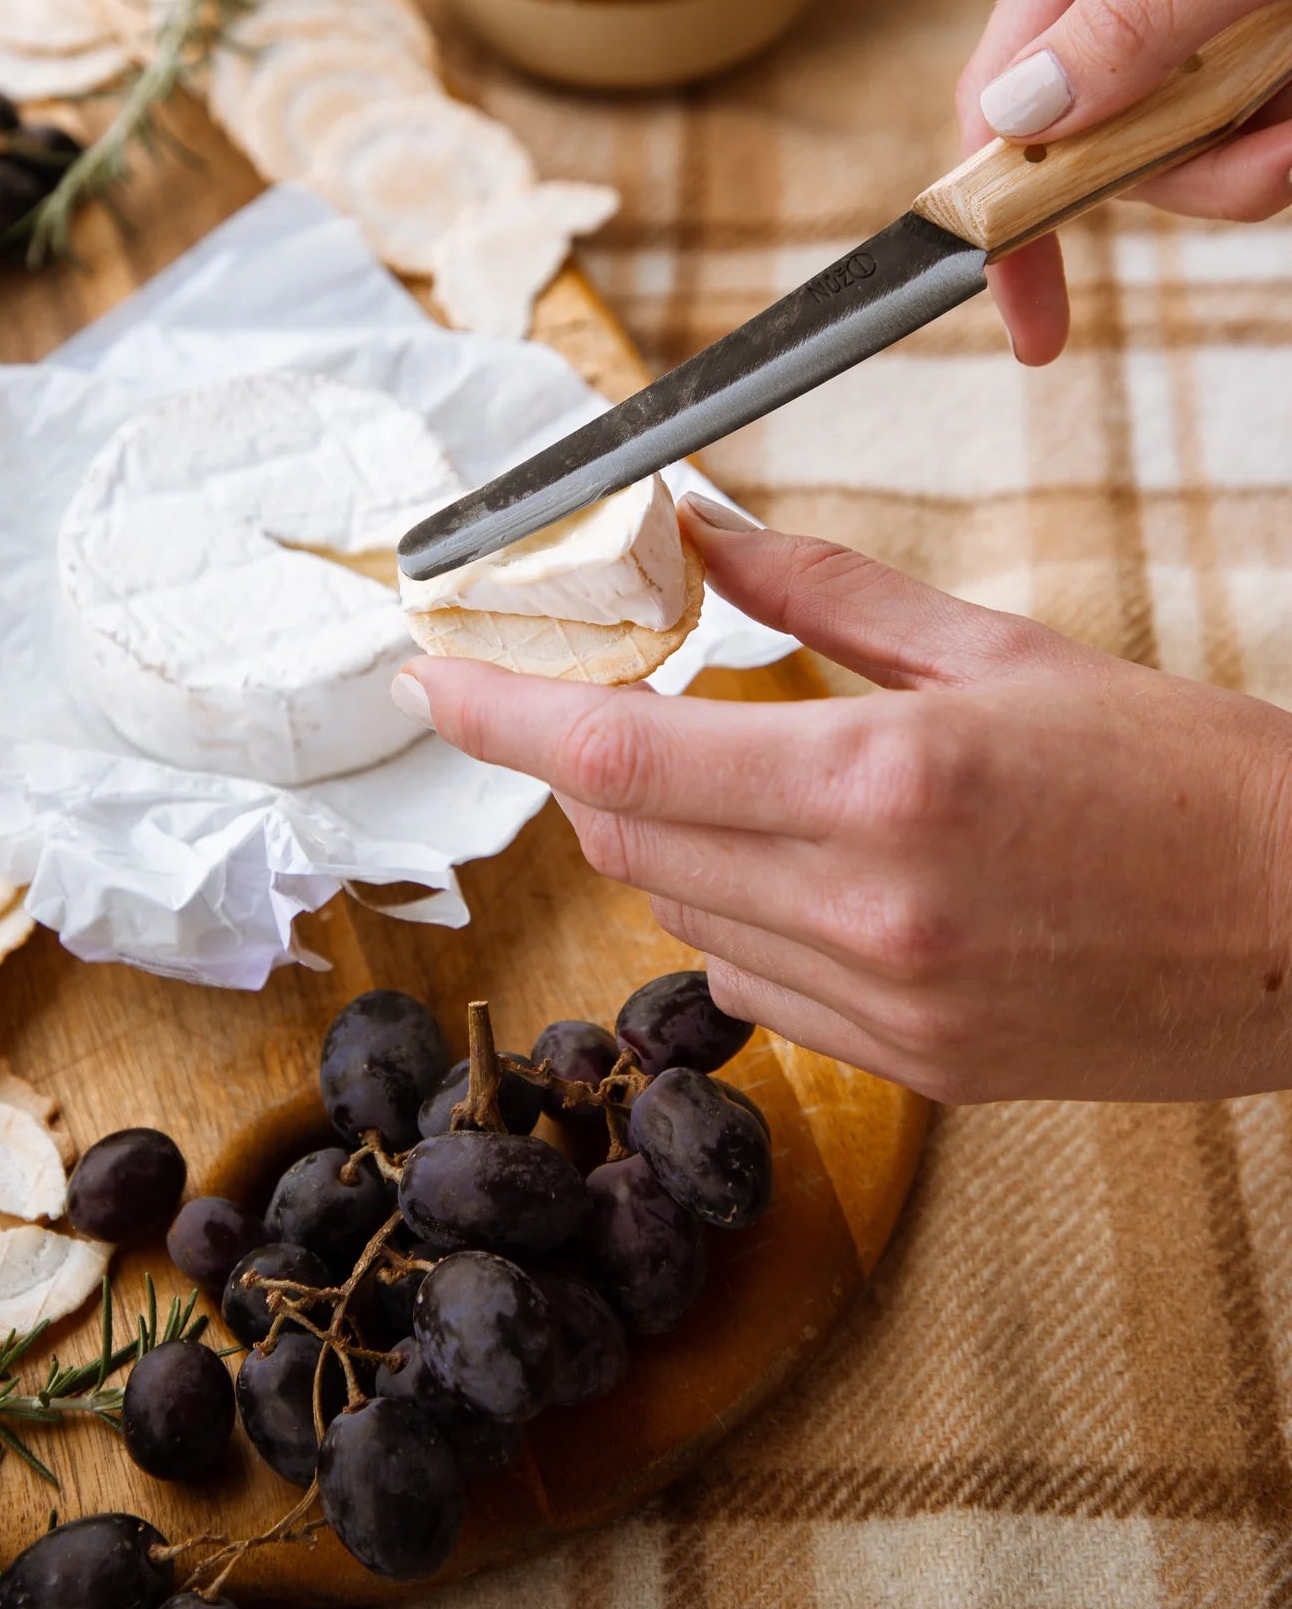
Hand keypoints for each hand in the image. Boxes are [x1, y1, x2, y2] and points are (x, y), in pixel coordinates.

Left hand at [391, 498, 1291, 1103]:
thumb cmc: (1182, 771)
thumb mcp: (1002, 651)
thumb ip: (828, 599)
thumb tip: (702, 539)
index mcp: (885, 784)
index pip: (621, 755)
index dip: (499, 713)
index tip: (427, 672)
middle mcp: (869, 912)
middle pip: (628, 839)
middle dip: (593, 764)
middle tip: (619, 698)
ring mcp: (891, 1009)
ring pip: (681, 918)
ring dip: (675, 840)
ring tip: (760, 781)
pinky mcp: (917, 1069)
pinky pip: (754, 990)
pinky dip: (739, 920)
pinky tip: (814, 874)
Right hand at [957, 0, 1291, 365]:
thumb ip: (1150, 10)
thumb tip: (1022, 110)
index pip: (1006, 82)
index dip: (1002, 206)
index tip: (1033, 323)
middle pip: (1111, 137)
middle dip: (1198, 172)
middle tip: (1285, 161)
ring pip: (1197, 144)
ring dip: (1266, 154)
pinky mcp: (1275, 29)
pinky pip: (1262, 125)